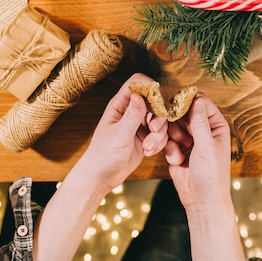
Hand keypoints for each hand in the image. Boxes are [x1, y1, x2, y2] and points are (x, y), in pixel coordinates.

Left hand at [83, 73, 167, 192]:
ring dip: (159, 133)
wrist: (101, 177)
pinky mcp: (145, 136)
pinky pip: (160, 133)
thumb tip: (139, 94)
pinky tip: (148, 152)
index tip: (157, 102)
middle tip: (154, 130)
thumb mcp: (119, 135)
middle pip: (153, 100)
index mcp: (119, 104)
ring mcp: (138, 123)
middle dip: (158, 116)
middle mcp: (130, 111)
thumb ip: (132, 115)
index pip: (136, 83)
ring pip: (159, 118)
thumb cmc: (103, 155)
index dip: (150, 87)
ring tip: (148, 147)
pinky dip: (159, 142)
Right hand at [164, 93, 231, 212]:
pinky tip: (178, 162)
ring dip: (172, 138)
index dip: (187, 102)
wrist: (201, 201)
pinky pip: (166, 139)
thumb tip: (196, 97)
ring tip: (180, 153)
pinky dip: (169, 150)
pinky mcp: (176, 147)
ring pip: (172, 125)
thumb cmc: (212, 175)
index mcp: (215, 124)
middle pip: (182, 111)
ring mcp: (188, 137)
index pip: (200, 102)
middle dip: (176, 122)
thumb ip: (199, 121)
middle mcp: (202, 128)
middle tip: (175, 133)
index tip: (175, 106)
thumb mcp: (207, 146)